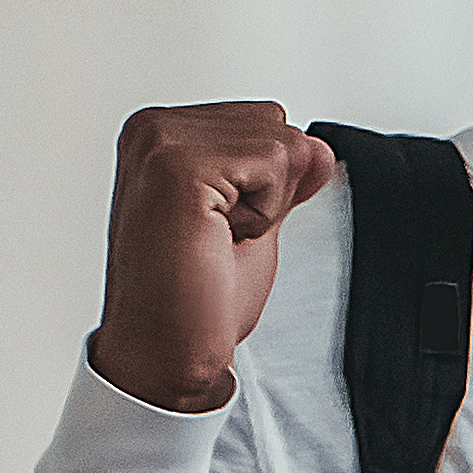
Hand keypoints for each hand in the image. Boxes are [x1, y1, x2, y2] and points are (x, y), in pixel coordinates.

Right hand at [92, 103, 340, 413]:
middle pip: (278, 124)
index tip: (218, 226)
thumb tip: (319, 148)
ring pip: (283, 142)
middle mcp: (153, 130)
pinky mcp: (178, 166)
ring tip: (215, 240)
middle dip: (270, 187)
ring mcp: (161, 143)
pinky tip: (218, 239)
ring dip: (267, 203)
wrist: (167, 351)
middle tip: (218, 236)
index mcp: (162, 135)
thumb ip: (283, 174)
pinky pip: (275, 162)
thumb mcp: (256, 217)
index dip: (267, 184)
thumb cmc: (197, 297)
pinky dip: (264, 211)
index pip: (267, 122)